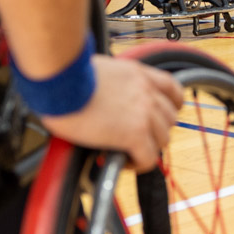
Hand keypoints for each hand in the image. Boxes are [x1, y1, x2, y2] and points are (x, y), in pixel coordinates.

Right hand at [38, 56, 183, 170]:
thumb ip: (114, 81)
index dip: (171, 105)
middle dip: (156, 129)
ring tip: (128, 152)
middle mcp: (146, 91)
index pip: (171, 88)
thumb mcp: (100, 69)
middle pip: (170, 118)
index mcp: (138, 73)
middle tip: (136, 138)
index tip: (162, 115)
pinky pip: (148, 157)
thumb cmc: (67, 76)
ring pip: (163, 139)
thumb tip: (104, 93)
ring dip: (148, 147)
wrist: (61, 81)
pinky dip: (139, 164)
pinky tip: (125, 163)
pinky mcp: (135, 134)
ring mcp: (144, 113)